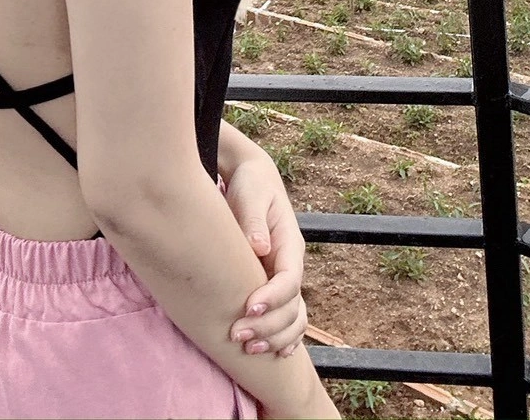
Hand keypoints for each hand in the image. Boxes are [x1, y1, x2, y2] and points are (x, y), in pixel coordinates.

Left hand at [223, 149, 307, 359]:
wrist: (252, 177)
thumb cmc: (251, 184)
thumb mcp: (251, 194)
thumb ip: (254, 219)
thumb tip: (259, 247)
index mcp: (290, 244)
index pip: (289, 280)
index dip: (273, 298)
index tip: (249, 307)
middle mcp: (290, 264)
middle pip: (292, 307)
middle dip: (267, 326)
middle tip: (237, 335)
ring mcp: (282, 275)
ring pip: (292, 317)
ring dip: (273, 337)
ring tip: (247, 348)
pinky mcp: (271, 282)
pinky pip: (286, 316)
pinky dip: (282, 337)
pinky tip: (271, 353)